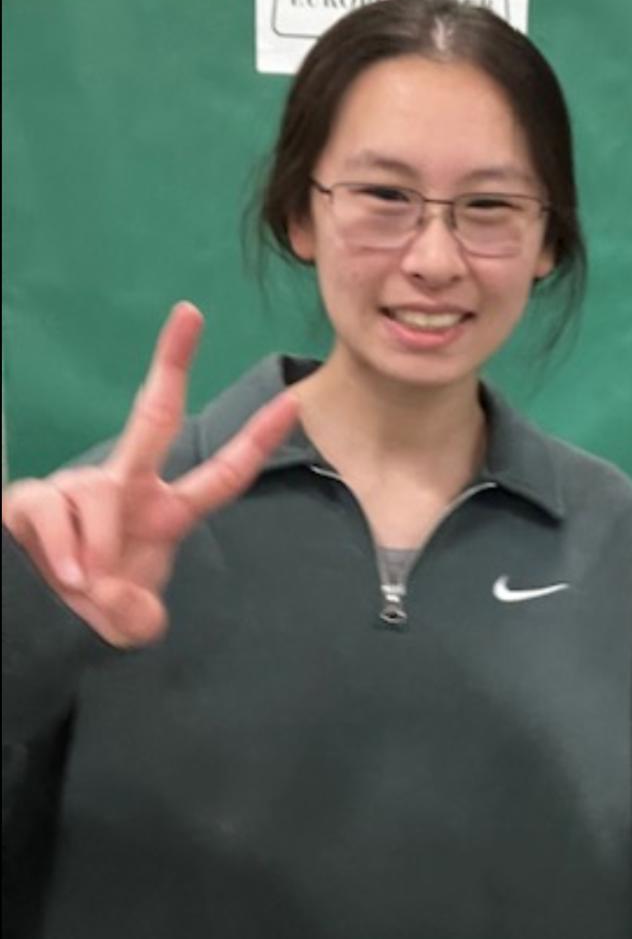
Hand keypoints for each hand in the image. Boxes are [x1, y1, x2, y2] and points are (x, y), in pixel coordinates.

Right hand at [2, 302, 299, 647]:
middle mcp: (124, 488)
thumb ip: (137, 618)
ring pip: (93, 494)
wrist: (33, 623)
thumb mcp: (130, 625)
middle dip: (172, 362)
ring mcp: (76, 488)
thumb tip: (116, 594)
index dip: (257, 440)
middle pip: (153, 415)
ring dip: (93, 547)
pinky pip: (50, 513)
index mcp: (165, 513)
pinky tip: (63, 576)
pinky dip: (61, 551)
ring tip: (85, 585)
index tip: (294, 401)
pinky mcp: (31, 500)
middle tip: (191, 313)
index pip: (222, 475)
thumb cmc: (95, 610)